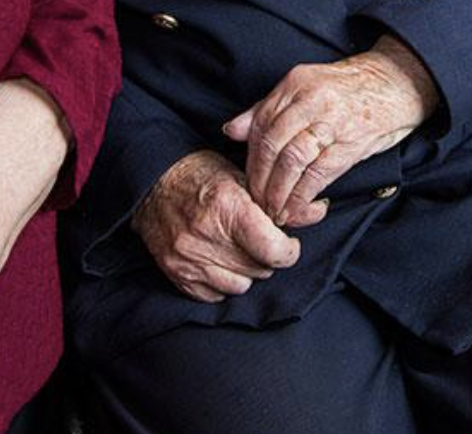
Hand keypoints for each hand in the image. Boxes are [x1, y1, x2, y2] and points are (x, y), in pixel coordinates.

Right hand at [132, 150, 313, 302]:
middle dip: (267, 257)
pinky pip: (213, 295)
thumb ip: (280, 199)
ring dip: (245, 272)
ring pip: (239, 286)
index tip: (287, 242)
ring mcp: (189, 258)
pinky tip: (219, 261)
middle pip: (259, 269)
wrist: (152, 183)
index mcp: (229, 207)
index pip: (273, 251)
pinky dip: (222, 282)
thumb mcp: (243, 178)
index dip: (288, 250)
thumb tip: (319, 212)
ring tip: (238, 249)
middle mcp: (207, 235)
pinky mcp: (176, 273)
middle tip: (259, 240)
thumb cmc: (202, 175)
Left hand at [223, 37, 438, 221]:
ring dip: (279, 192)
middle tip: (257, 202)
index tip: (247, 180)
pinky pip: (319, 173)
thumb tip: (231, 130)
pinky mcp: (352, 142)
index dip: (251, 158)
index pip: (262, 124)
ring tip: (274, 210)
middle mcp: (312, 99)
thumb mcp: (305, 88)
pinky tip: (297, 207)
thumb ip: (268, 109)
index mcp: (297, 83)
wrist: (395, 84)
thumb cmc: (347, 90)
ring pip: (293, 160)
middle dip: (260, 179)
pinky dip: (304, 195)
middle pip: (273, 144)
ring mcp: (333, 120)